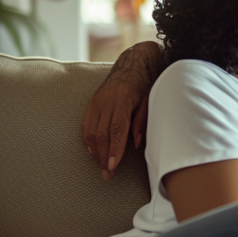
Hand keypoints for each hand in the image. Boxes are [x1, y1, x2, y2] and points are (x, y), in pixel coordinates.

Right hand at [81, 41, 163, 178]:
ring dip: (94, 152)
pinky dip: (88, 141)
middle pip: (101, 134)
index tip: (112, 166)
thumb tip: (136, 144)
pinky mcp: (91, 102)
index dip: (114, 150)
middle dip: (103, 157)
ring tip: (101, 168)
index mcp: (123, 99)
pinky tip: (92, 152)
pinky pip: (85, 125)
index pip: (116, 129)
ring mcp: (96, 101)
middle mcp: (106, 100)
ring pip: (90, 131)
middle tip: (106, 175)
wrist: (134, 61)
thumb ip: (143, 121)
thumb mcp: (151, 99)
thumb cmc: (147, 82)